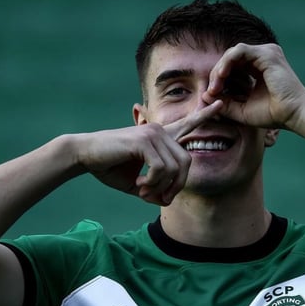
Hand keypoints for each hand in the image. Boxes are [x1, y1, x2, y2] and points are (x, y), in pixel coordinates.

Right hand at [75, 101, 222, 204]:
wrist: (84, 156)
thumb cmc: (109, 167)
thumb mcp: (137, 184)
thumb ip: (155, 190)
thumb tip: (167, 202)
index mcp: (160, 137)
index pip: (187, 124)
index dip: (205, 115)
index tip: (221, 103)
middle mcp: (160, 130)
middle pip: (187, 162)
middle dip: (177, 186)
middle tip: (160, 198)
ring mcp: (153, 133)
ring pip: (174, 168)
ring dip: (160, 188)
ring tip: (143, 191)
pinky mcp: (143, 140)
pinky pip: (161, 169)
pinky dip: (152, 183)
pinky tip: (139, 185)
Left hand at [203, 43, 304, 129]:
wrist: (292, 115)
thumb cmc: (272, 114)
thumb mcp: (241, 109)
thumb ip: (224, 102)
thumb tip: (204, 96)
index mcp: (259, 67)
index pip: (232, 66)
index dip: (219, 79)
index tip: (212, 94)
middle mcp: (263, 57)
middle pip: (230, 59)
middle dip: (217, 74)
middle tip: (211, 90)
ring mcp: (266, 53)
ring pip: (232, 53)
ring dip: (220, 69)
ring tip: (215, 85)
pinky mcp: (267, 54)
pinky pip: (239, 51)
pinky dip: (227, 62)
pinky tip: (221, 76)